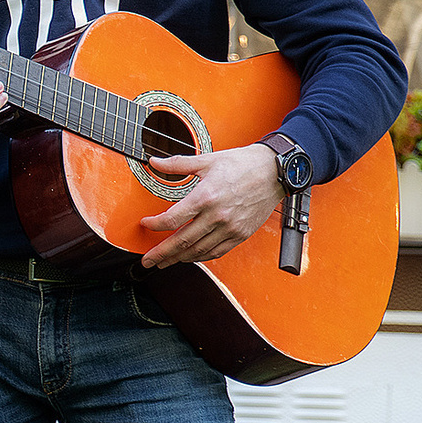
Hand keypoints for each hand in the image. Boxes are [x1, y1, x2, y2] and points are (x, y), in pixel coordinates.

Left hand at [139, 144, 283, 267]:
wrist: (276, 171)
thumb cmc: (243, 164)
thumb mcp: (207, 160)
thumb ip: (178, 164)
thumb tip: (154, 162)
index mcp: (206, 196)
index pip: (172, 219)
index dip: (154, 225)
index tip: (145, 225)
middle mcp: (217, 215)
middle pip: (181, 241)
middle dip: (161, 253)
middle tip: (146, 260)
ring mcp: (230, 228)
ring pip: (198, 251)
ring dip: (178, 259)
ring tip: (164, 262)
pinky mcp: (241, 235)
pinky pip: (216, 252)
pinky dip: (200, 257)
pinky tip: (189, 257)